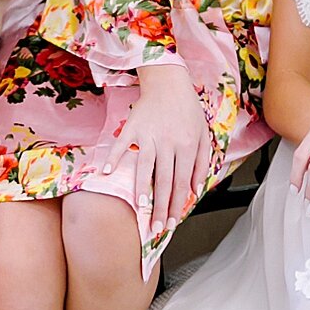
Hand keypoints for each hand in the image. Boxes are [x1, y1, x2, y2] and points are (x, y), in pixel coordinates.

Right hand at [99, 71, 212, 236]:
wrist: (170, 82)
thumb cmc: (188, 110)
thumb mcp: (203, 135)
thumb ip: (202, 163)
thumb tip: (196, 190)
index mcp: (188, 146)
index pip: (182, 182)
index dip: (177, 205)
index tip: (172, 222)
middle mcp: (169, 143)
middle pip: (164, 181)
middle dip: (161, 207)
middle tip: (156, 228)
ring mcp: (149, 135)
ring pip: (145, 166)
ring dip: (141, 188)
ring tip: (140, 208)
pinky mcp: (133, 127)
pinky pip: (121, 144)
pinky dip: (114, 157)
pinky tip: (106, 172)